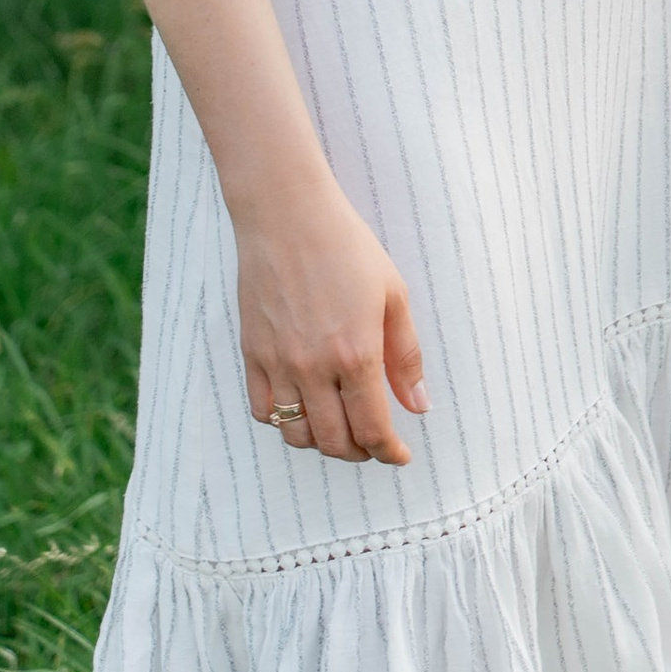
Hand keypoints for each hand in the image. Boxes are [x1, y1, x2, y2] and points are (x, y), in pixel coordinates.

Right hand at [237, 176, 425, 466]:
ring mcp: (278, 364)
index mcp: (355, 354)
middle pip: (335, 441)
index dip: (389, 451)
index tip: (400, 455)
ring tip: (341, 430)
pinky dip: (283, 424)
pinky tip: (302, 410)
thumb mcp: (393, 294)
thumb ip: (406, 356)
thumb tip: (418, 406)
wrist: (288, 216)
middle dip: (359, 452)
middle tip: (374, 444)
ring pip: (297, 435)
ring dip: (322, 443)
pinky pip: (262, 412)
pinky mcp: (252, 355)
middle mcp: (313, 369)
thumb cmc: (348, 248)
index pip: (372, 428)